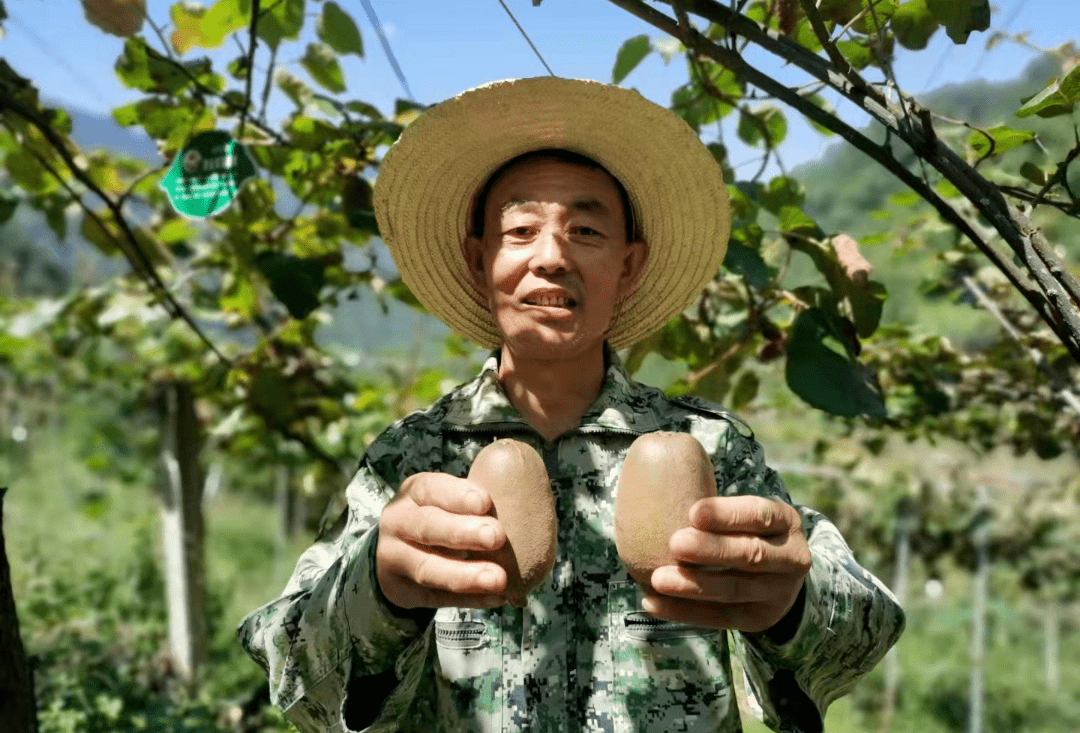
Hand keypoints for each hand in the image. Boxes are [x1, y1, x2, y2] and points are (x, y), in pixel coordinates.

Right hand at [376, 472, 508, 609]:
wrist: (395, 554)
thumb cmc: (437, 519)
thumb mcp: (445, 501)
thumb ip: (474, 504)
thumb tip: (526, 506)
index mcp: (413, 493)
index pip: (431, 489)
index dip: (457, 496)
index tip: (485, 502)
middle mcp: (398, 523)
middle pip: (427, 527)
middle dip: (461, 533)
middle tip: (496, 537)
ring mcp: (395, 559)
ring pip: (427, 568)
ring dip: (465, 575)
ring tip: (499, 578)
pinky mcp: (403, 591)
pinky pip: (437, 598)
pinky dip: (469, 599)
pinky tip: (495, 597)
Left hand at [642, 495, 810, 633]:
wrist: (780, 575)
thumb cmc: (747, 531)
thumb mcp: (748, 514)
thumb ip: (717, 507)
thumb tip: (666, 482)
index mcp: (787, 522)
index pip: (760, 515)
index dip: (728, 514)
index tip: (693, 513)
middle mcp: (791, 558)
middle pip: (750, 555)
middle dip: (711, 550)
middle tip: (675, 543)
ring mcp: (778, 593)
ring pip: (734, 589)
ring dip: (693, 585)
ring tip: (658, 579)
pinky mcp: (760, 619)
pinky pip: (720, 617)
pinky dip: (684, 611)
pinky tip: (654, 603)